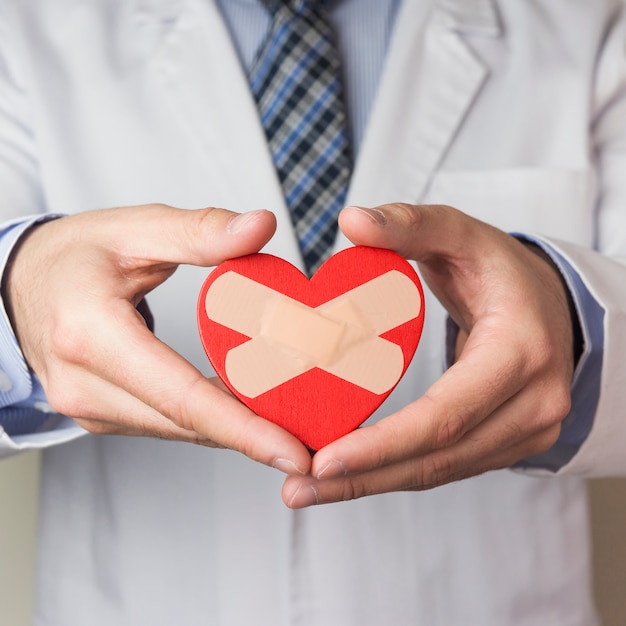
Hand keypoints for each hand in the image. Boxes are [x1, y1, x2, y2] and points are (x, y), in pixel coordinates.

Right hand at [4, 204, 310, 474]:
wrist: (17, 284)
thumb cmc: (73, 254)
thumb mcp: (134, 228)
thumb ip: (200, 231)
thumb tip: (262, 226)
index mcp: (91, 335)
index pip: (180, 394)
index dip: (242, 427)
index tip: (292, 452)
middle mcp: (86, 386)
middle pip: (186, 423)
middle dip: (254, 438)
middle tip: (315, 447)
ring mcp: (90, 407)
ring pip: (179, 429)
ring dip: (236, 432)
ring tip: (294, 430)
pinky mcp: (102, 412)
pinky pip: (167, 422)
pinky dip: (211, 421)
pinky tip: (250, 414)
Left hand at [283, 203, 575, 506]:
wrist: (552, 305)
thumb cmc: (502, 270)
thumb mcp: (461, 235)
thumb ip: (409, 225)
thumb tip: (350, 221)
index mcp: (521, 353)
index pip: (446, 415)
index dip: (383, 443)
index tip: (323, 459)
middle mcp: (533, 405)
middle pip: (437, 459)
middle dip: (363, 479)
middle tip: (297, 491)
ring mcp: (527, 432)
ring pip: (439, 472)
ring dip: (372, 484)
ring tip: (309, 491)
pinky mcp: (509, 443)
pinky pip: (444, 465)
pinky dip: (395, 473)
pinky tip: (350, 476)